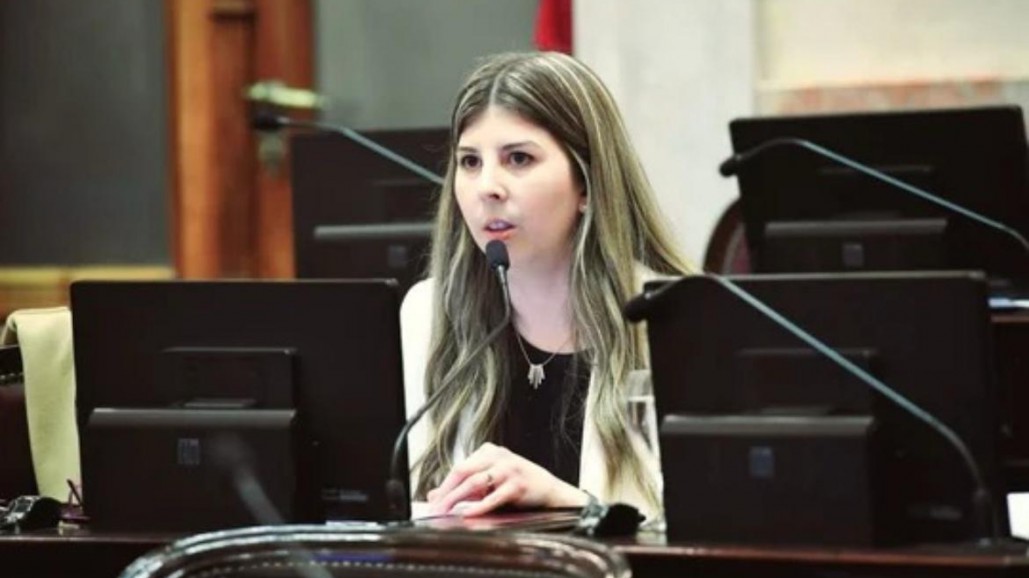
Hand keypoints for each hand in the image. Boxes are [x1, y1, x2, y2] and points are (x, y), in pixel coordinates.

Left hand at [426, 442, 588, 516]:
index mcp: (488, 452)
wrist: (548, 490)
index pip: (459, 467)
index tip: (433, 502)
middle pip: (463, 471)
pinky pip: (494, 496)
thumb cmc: (517, 485)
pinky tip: (469, 513)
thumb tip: (435, 496)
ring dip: (457, 498)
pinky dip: (480, 505)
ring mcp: (508, 469)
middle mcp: (497, 456)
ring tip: (445, 511)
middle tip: (435, 508)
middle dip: (446, 491)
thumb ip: (463, 488)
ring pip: (475, 481)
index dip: (444, 486)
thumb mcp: (489, 483)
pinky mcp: (517, 485)